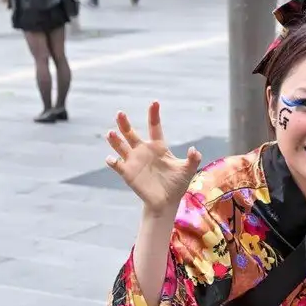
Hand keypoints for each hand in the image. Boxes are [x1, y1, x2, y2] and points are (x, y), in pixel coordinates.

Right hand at [105, 101, 200, 215]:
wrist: (166, 202)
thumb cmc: (176, 185)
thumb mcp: (187, 171)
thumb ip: (193, 159)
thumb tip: (194, 150)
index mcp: (158, 147)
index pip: (154, 127)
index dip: (154, 115)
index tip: (154, 102)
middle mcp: (143, 150)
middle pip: (131, 133)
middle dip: (124, 123)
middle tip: (119, 113)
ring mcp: (134, 161)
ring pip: (120, 146)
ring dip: (115, 140)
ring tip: (110, 133)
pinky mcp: (128, 173)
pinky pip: (118, 165)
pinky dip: (113, 162)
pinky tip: (111, 159)